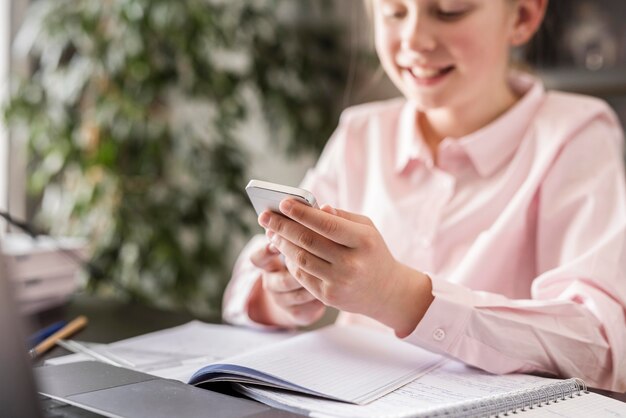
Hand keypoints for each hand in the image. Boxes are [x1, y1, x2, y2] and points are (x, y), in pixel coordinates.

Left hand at [258, 200, 432, 336]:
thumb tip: (315, 207)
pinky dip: (290, 261)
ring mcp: (339, 282)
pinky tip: (284, 250)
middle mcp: (351, 263)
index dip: (302, 213)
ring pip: (301, 259)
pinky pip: (302, 275)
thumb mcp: (366, 229)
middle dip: (283, 227)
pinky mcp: (328, 296)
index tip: (283, 203)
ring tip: (272, 232)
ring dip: (282, 244)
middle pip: (308, 242)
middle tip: (265, 217)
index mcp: (363, 241)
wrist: (386, 291)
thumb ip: (341, 217)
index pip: (327, 225)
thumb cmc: (372, 252)